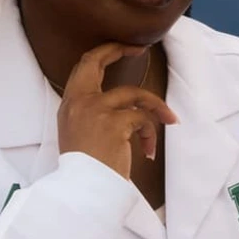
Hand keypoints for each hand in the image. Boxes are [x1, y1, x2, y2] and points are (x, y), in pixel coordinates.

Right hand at [56, 42, 176, 178]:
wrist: (84, 189)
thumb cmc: (85, 169)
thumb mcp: (78, 135)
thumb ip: (91, 114)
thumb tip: (124, 106)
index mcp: (69, 104)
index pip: (83, 67)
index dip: (104, 53)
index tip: (123, 48)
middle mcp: (78, 101)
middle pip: (96, 61)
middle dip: (120, 50)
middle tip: (140, 49)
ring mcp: (96, 109)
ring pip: (134, 94)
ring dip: (156, 107)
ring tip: (169, 120)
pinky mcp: (115, 122)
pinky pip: (143, 119)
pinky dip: (150, 134)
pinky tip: (148, 152)